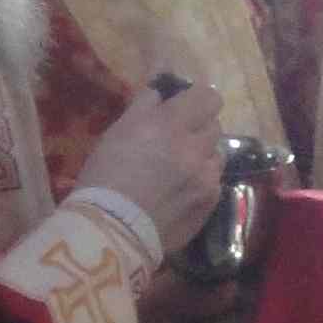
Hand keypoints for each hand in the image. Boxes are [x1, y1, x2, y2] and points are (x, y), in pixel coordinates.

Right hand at [79, 75, 223, 256]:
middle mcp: (196, 147)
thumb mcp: (116, 132)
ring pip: (217, 154)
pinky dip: (202, 182)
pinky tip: (180, 192)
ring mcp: (207, 177)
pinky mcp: (210, 202)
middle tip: (177, 139)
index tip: (185, 106)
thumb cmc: (105, 176)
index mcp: (171, 123)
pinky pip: (214, 182)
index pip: (208, 96)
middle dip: (198, 128)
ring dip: (203, 155)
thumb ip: (144, 106)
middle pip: (215, 125)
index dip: (198, 99)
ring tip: (180, 168)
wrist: (112, 230)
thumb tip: (160, 92)